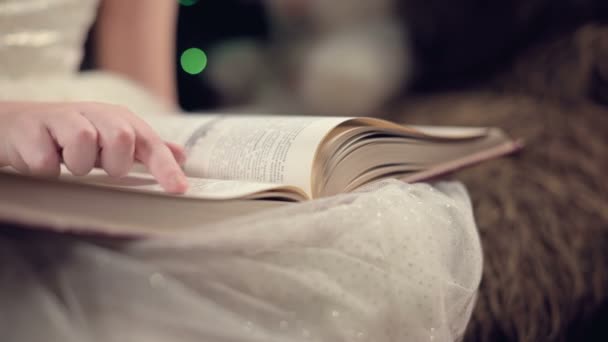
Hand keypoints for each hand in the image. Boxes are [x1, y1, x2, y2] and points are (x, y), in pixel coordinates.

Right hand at [0, 101, 187, 192]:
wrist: (13, 127)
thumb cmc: (68, 137)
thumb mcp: (109, 140)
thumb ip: (144, 149)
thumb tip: (181, 154)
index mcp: (116, 118)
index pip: (149, 142)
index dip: (165, 166)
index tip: (179, 190)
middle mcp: (92, 113)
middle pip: (121, 136)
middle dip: (114, 161)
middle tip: (99, 165)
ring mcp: (58, 118)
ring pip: (83, 142)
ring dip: (76, 164)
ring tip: (66, 160)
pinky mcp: (28, 130)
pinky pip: (46, 161)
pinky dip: (46, 169)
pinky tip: (41, 162)